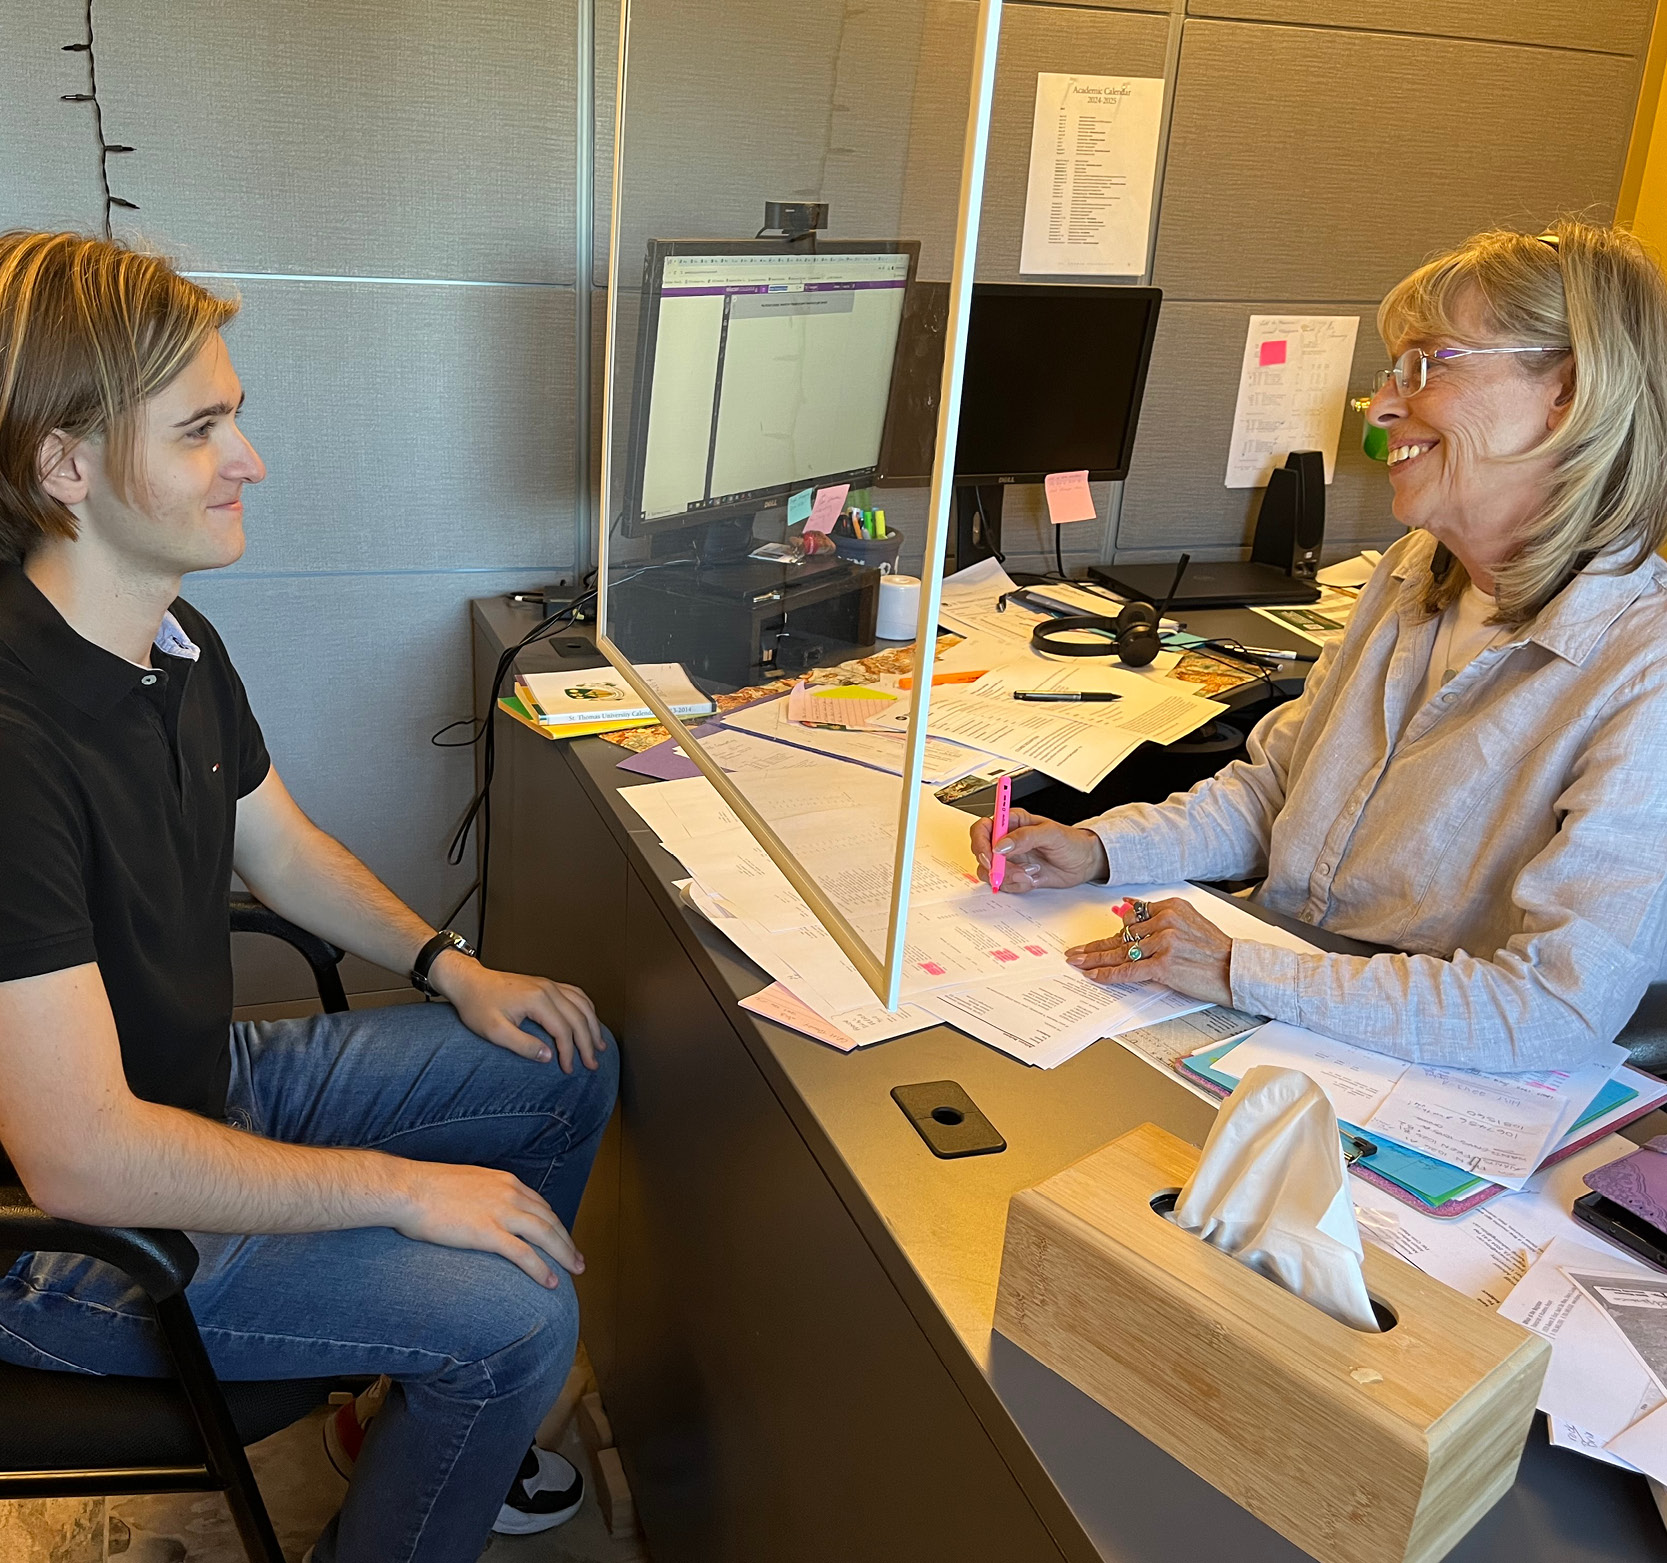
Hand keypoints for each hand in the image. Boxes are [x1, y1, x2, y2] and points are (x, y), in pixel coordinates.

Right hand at [393, 1160, 580, 1288]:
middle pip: (549, 1220)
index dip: (554, 1225)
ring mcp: (500, 1212)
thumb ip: (482, 1196)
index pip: (540, 1205)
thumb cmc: (426, 1188)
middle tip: (578, 1260)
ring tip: (575, 1271)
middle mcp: (510, 1194)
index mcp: (505, 1182)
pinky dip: (541, 1268)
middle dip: (567, 1241)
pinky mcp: (488, 1233)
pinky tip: (551, 1282)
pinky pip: (523, 1254)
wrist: (407, 1189)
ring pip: (544, 1235)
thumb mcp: (465, 1184)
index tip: (561, 1239)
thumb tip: (482, 1210)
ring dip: (564, 1254)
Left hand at [430, 952, 604, 1072]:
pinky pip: (576, 993)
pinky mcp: (546, 983)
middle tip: (592, 1064)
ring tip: (599, 1045)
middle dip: (588, 1043)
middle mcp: (548, 989)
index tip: (568, 1070)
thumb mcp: (494, 1032)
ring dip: (593, 1025)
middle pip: (579, 1017)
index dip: (569, 1052)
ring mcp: (549, 984)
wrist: (469, 982)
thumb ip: (523, 1045)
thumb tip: (548, 1057)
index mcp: (537, 1000)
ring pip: (582, 1004)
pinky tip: (589, 1019)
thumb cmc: (478, 1006)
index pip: (564, 1030)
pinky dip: (587, 1008)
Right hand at [969, 808, 1108, 893]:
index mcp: (1012, 822)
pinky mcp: (1014, 875)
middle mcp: (1006, 840)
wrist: (1084, 863)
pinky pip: (1003, 884)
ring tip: (1029, 873)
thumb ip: (1024, 837)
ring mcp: (1009, 859)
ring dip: (1007, 877)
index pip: (983, 828)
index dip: (980, 842)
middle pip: (981, 852)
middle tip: (1007, 871)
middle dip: (993, 865)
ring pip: (990, 871)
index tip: (991, 855)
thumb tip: (1001, 845)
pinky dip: (1016, 885)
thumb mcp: (1050, 833)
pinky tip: (1032, 878)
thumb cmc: (1071, 842)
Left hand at [1065, 897, 1232, 1006]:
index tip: (1096, 940)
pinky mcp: (1164, 965)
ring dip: (1095, 960)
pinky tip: (1094, 975)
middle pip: (1121, 935)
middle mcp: (1165, 921)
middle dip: (1095, 946)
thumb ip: (1159, 914)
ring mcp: (1164, 943)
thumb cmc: (1215, 950)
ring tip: (1078, 962)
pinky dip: (1108, 974)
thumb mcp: (1189, 920)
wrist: (1236, 970)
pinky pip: (1128, 970)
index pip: (1131, 919)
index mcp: (1170, 907)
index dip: (1112, 934)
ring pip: (1120, 952)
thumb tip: (1129, 906)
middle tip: (1075, 952)